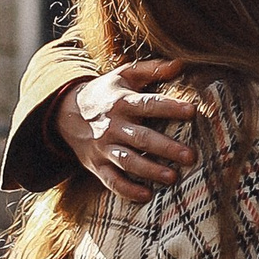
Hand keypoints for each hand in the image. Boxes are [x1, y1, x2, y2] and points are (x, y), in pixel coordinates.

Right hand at [56, 62, 197, 199]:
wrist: (66, 113)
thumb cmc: (105, 92)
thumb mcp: (124, 75)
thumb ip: (152, 69)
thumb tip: (181, 63)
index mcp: (122, 102)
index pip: (149, 104)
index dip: (170, 107)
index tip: (193, 112)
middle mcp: (113, 125)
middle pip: (141, 137)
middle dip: (166, 148)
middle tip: (190, 156)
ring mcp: (104, 147)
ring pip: (128, 161)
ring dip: (150, 171)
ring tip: (173, 178)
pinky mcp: (97, 165)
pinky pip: (111, 181)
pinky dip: (127, 190)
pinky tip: (146, 196)